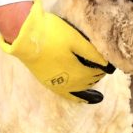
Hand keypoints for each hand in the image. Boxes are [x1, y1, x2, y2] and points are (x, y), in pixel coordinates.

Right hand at [0, 0, 114, 103]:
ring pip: (78, 90)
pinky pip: (65, 94)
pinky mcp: (47, 82)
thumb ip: (92, 53)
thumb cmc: (51, 34)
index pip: (95, 73)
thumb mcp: (75, 39)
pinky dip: (76, 97)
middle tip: (101, 68)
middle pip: (88, 82)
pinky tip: (82, 99)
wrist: (25, 35)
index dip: (102, 68)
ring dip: (88, 87)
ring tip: (95, 85)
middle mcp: (67, 82)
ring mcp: (56, 83)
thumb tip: (108, 66)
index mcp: (76, 71)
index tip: (107, 63)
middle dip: (96, 76)